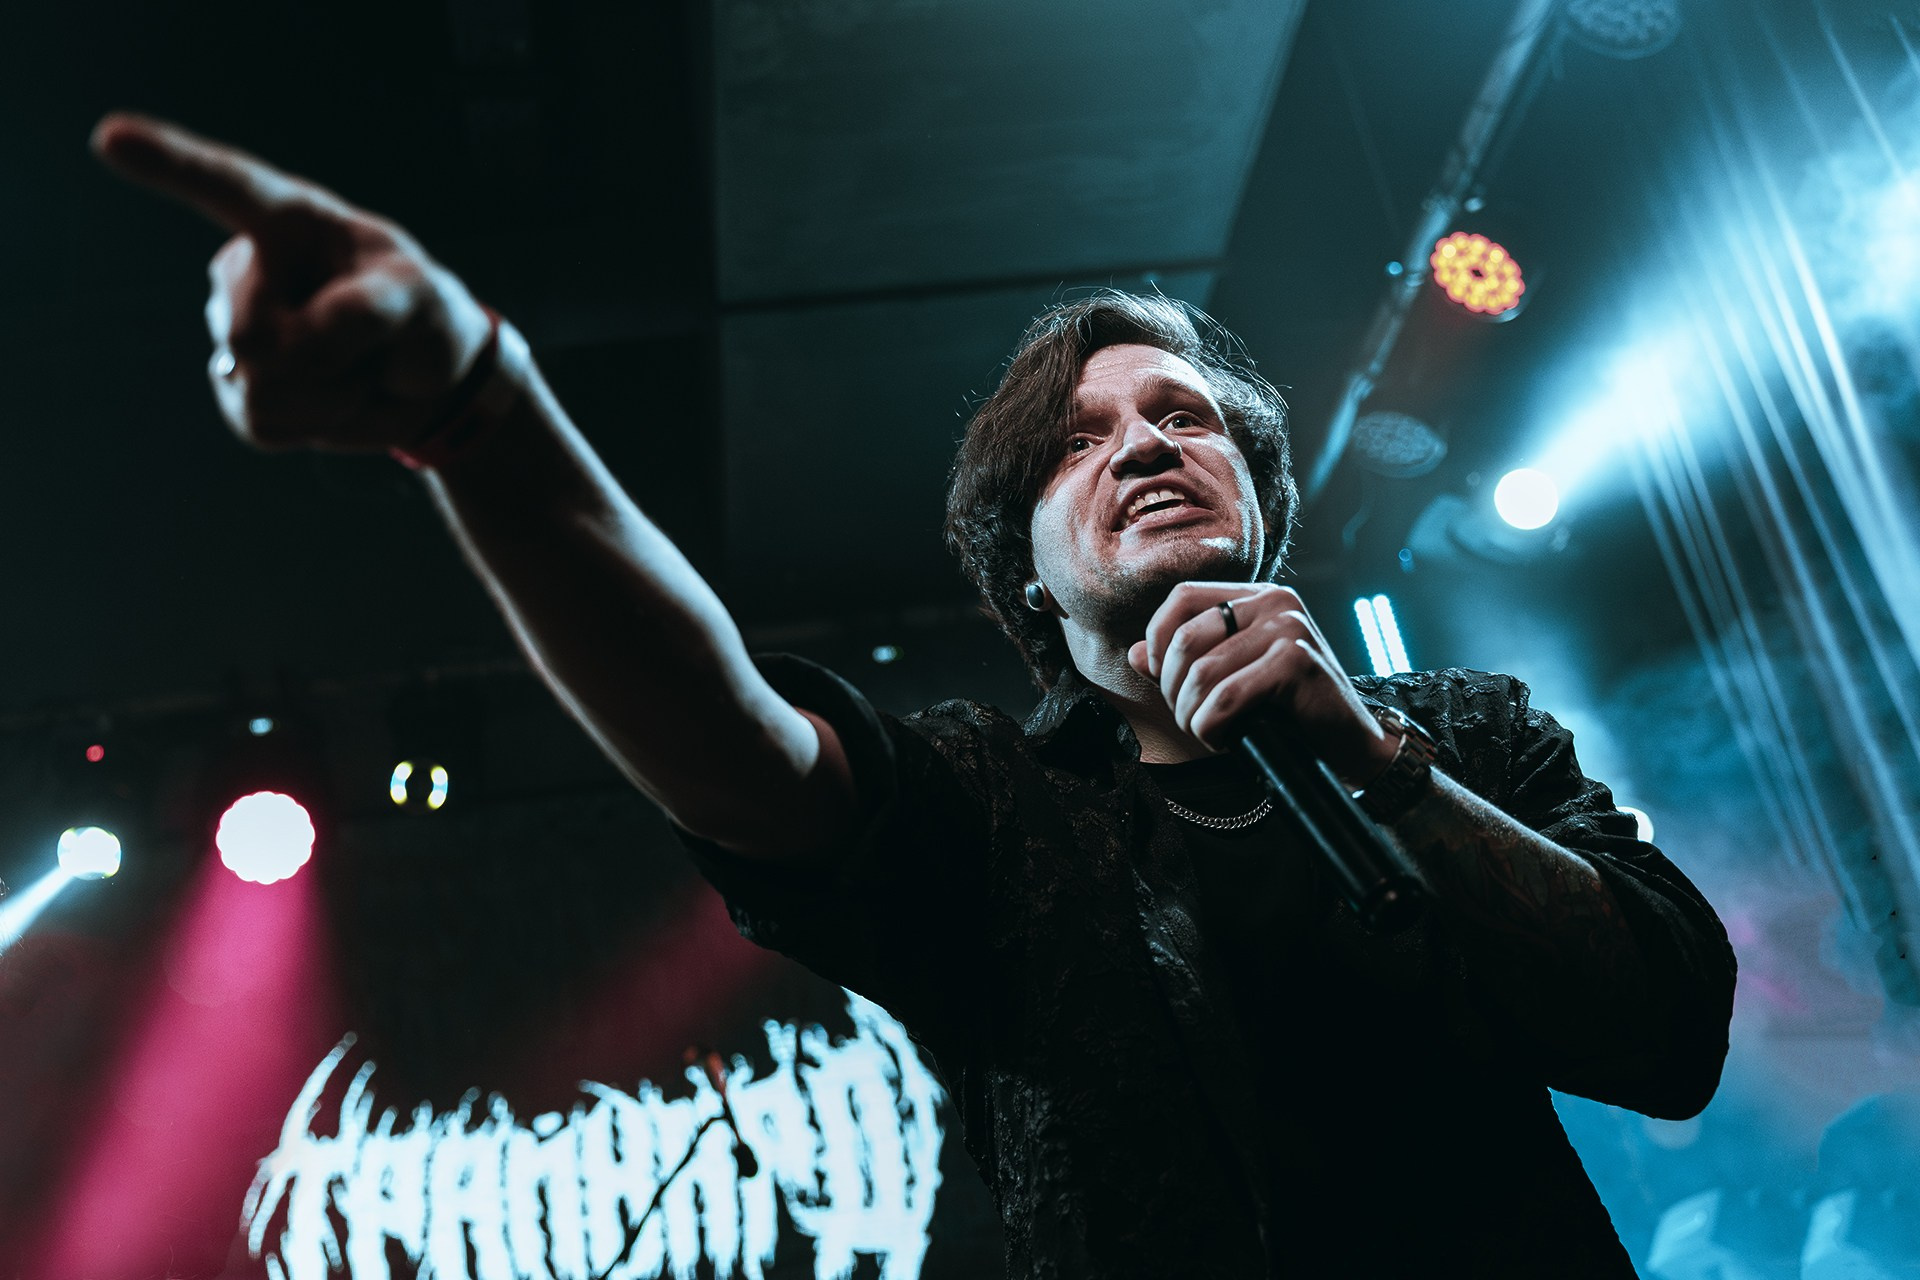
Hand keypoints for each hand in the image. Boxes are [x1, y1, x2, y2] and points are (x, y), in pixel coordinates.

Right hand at [91, 113, 495, 452]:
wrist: (428, 383)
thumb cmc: (424, 318)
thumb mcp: (421, 302)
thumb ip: (363, 312)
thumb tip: (284, 352)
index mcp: (291, 222)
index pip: (228, 187)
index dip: (169, 162)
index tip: (111, 137)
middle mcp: (249, 268)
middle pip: (251, 332)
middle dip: (326, 357)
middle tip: (372, 343)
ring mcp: (236, 328)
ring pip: (259, 387)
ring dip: (331, 395)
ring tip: (356, 368)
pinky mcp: (238, 387)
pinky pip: (262, 423)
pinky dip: (315, 424)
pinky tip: (334, 398)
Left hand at [1126, 583, 1397, 786]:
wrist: (1349, 743)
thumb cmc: (1287, 711)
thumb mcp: (1233, 677)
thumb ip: (1184, 662)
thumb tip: (1134, 654)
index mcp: (1256, 596)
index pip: (1182, 597)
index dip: (1158, 638)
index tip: (1163, 679)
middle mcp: (1275, 601)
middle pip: (1186, 638)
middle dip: (1173, 689)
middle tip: (1190, 718)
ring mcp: (1289, 627)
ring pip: (1202, 673)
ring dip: (1192, 716)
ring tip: (1208, 732)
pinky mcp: (1298, 661)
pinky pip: (1227, 697)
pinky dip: (1213, 728)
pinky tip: (1225, 740)